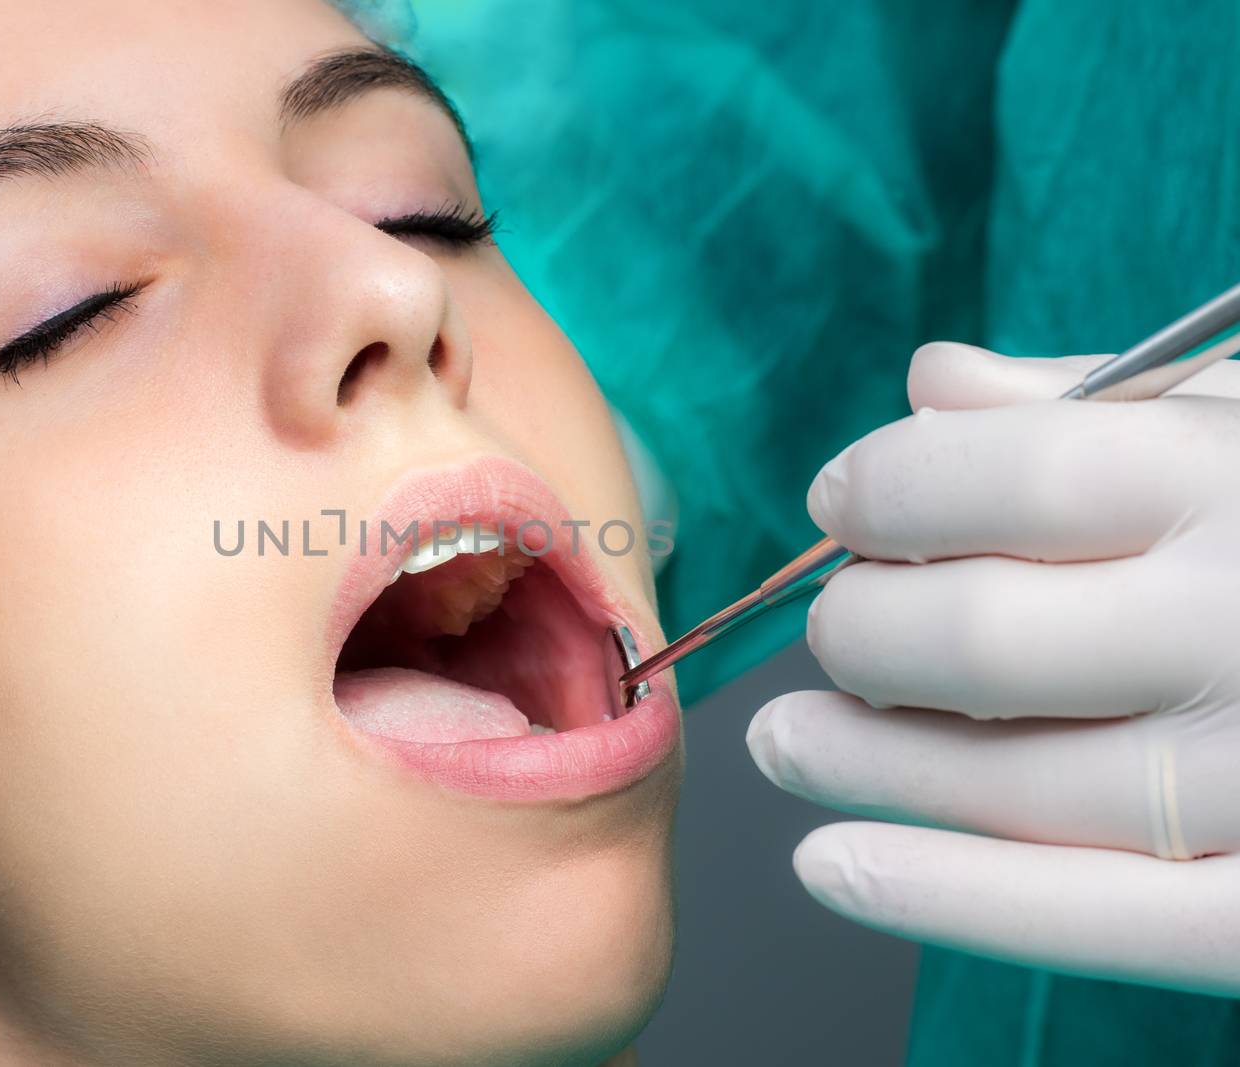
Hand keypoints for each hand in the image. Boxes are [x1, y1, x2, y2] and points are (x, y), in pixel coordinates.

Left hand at [747, 342, 1239, 995]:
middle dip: (862, 632)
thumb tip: (929, 382)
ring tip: (784, 741)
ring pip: (1008, 781)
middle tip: (830, 629)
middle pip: (977, 635)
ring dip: (862, 765)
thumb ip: (1100, 402)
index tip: (839, 501)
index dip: (885, 487)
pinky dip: (943, 898)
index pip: (1003, 473)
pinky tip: (828, 868)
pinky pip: (1093, 919)